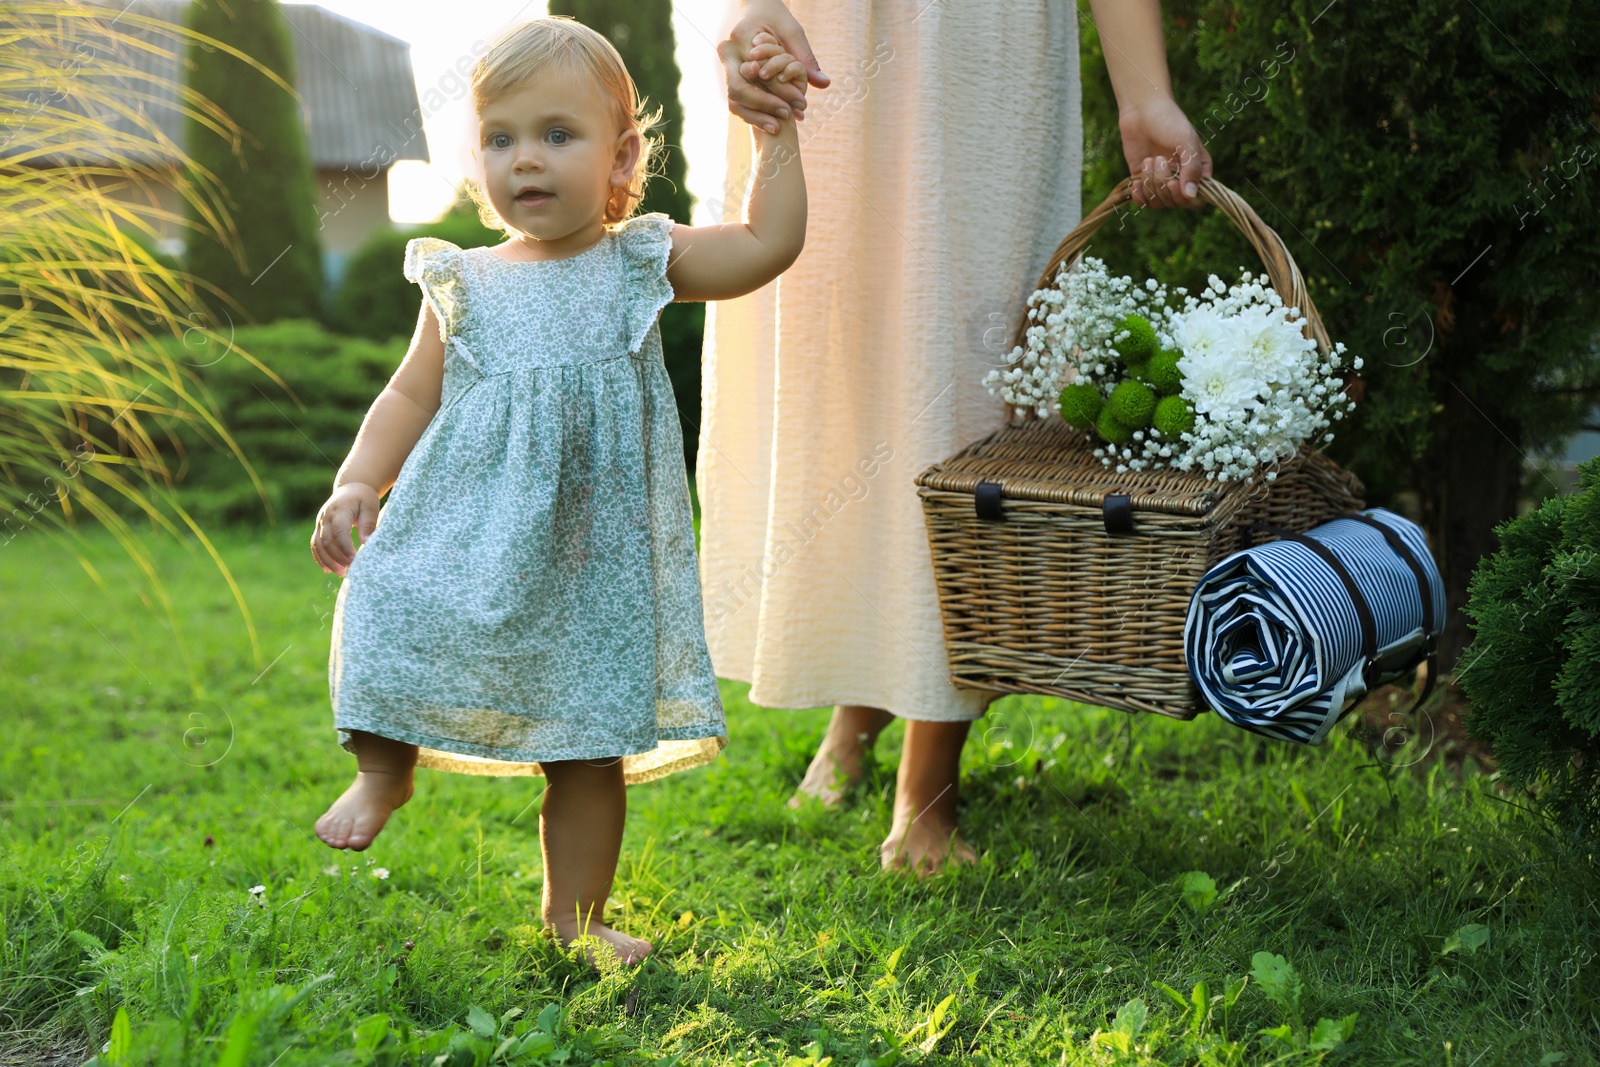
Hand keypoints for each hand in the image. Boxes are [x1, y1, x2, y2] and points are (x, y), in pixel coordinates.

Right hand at [311, 482, 380, 576]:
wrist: (350, 488)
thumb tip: (366, 543)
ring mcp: (320, 522)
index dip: (345, 549)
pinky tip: (327, 569)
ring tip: (341, 573)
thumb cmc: (364, 498)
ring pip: (318, 545)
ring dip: (328, 561)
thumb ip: (368, 524)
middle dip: (337, 558)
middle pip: (327, 541)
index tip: (355, 561)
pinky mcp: (319, 527)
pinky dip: (320, 557)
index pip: (339, 533)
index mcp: (339, 510)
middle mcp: (326, 517)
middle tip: (349, 571)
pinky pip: (315, 544)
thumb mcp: (370, 507)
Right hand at [719, 0, 826, 134]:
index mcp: (741, 39)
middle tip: (788, 116)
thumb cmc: (777, 20)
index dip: (777, 92)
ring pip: (734, 101)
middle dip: (764, 107)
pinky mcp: (729, 79)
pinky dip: (753, 115)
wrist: (759, 12)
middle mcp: (727, 54)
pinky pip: (736, 103)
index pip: (756, 73)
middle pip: (738, 90)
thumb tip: (824, 83)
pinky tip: (771, 125)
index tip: (799, 104)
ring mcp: (724, 68)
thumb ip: (806, 59)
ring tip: (779, 127)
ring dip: (756, 117)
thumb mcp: (794, 34)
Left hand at [1118, 97, 1212, 208]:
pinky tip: (1136, 182)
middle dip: (1163, 183)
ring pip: (1159, 203)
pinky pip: (1144, 202)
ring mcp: (1162, 182)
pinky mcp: (1144, 181)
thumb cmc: (1169, 121)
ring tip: (1148, 160)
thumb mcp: (1186, 141)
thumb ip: (1192, 168)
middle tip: (1158, 158)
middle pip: (1175, 202)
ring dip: (1150, 185)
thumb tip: (1191, 196)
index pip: (1197, 201)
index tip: (1173, 183)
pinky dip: (1139, 196)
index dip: (1185, 198)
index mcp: (1198, 171)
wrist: (1142, 110)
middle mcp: (1181, 180)